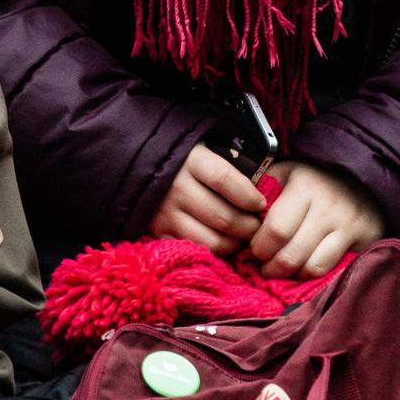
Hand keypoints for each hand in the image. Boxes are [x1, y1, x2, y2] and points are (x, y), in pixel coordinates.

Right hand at [148, 140, 266, 252]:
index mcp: (191, 160)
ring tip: (242, 238)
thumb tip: (259, 187)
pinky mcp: (157, 233)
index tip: (261, 204)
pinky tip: (221, 244)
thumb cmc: (182, 157)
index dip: (248, 196)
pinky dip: (211, 252)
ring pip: (209, 240)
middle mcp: (177, 188)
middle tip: (258, 228)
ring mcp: (165, 214)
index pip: (226, 180)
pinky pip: (192, 250)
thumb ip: (227, 164)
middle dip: (247, 226)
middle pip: (222, 216)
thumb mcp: (203, 148)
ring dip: (233, 243)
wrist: (137, 164)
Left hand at [249, 160, 384, 279]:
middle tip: (264, 265)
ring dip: (290, 275)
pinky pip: (330, 271)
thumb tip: (236, 213)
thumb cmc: (312, 178)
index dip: (259, 247)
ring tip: (282, 268)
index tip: (254, 248)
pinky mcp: (362, 240)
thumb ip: (262, 189)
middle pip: (290, 255)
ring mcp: (347, 225)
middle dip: (270, 267)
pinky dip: (311, 275)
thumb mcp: (286, 173)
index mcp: (304, 186)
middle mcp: (328, 206)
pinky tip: (303, 268)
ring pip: (310, 268)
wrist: (359, 178)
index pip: (275, 231)